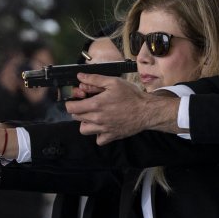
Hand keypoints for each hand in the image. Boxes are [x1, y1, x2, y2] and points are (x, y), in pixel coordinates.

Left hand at [66, 73, 180, 144]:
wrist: (147, 111)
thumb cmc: (131, 95)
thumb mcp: (113, 82)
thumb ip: (94, 79)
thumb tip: (79, 77)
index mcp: (95, 104)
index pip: (71, 108)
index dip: (71, 102)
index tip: (78, 99)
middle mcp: (97, 119)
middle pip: (76, 118)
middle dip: (79, 110)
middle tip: (88, 104)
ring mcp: (104, 129)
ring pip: (84, 130)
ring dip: (85, 123)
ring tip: (93, 116)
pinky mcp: (112, 136)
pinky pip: (98, 140)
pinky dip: (98, 135)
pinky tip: (103, 127)